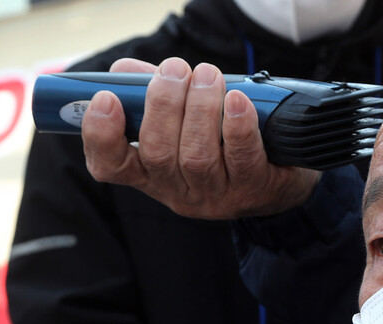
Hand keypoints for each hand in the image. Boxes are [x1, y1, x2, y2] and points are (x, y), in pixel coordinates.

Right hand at [81, 57, 320, 219]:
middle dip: (163, 104)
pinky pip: (242, 157)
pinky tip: (237, 101)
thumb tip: (124, 70)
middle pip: (158, 153)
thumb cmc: (222, 145)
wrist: (281, 179)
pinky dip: (237, 126)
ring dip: (201, 109)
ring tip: (208, 76)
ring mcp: (217, 195)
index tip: (105, 98)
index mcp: (151, 174)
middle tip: (176, 69)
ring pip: (197, 156)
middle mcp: (179, 191)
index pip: (110, 166)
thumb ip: (151, 95)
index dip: (101, 135)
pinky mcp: (254, 189)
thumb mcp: (183, 123)